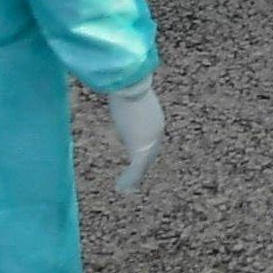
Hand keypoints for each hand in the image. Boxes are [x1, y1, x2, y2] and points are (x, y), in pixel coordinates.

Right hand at [101, 80, 162, 194]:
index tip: (135, 158)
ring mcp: (151, 141)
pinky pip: (137, 169)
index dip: (145, 150)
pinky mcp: (141, 148)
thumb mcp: (127, 95)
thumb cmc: (126, 84)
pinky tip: (121, 187)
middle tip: (134, 178)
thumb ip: (125, 100)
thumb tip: (115, 92)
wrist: (132, 85)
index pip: (151, 139)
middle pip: (150, 154)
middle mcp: (157, 132)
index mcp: (155, 119)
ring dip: (135, 177)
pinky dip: (130, 180)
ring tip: (125, 188)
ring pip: (144, 165)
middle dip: (143, 166)